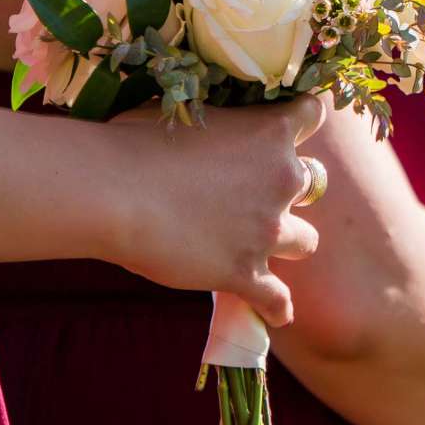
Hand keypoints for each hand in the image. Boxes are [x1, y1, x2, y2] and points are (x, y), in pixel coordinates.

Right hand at [103, 96, 326, 322]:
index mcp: (270, 131)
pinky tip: (275, 311)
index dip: (298, 124)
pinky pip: (278, 298)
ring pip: (305, 240)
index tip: (281, 132)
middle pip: (311, 184)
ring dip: (285, 241)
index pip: (312, 115)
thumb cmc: (133, 141)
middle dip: (285, 190)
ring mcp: (268, 229)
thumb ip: (214, 126)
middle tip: (250, 194)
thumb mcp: (184, 114)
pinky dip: (277, 306)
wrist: (113, 192)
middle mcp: (282, 179)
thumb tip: (204, 134)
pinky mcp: (246, 272)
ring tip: (258, 245)